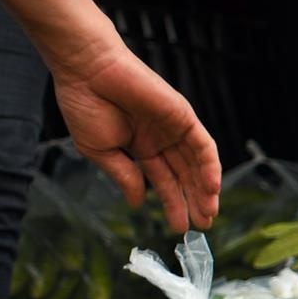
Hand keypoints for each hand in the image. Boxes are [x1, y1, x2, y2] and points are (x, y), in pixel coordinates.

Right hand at [48, 34, 221, 232]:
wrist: (87, 72)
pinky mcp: (183, 115)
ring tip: (208, 214)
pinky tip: (211, 188)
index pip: (162, 180)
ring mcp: (173, 127)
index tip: (179, 227)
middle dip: (192, 202)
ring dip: (204, 189)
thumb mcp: (101, 152)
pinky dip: (209, 166)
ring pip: (196, 164)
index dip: (172, 203)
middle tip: (201, 227)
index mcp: (140, 147)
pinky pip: (202, 145)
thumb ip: (124, 177)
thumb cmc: (86, 105)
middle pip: (183, 176)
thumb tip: (138, 203)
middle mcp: (160, 138)